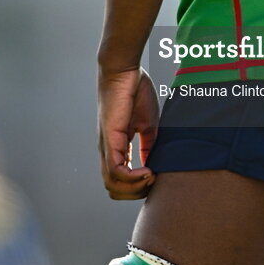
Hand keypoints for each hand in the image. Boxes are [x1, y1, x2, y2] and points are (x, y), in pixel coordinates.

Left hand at [97, 66, 158, 199]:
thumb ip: (148, 145)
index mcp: (117, 147)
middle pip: (114, 189)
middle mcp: (108, 150)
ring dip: (135, 189)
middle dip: (136, 193)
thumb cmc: (135, 91)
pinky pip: (115, 172)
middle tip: (154, 182)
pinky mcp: (109, 140)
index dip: (139, 186)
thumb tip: (153, 165)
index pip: (121, 180)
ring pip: (112, 185)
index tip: (157, 177)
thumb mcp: (147, 124)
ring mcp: (107, 147)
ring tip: (151, 176)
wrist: (125, 71)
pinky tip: (148, 170)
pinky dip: (132, 178)